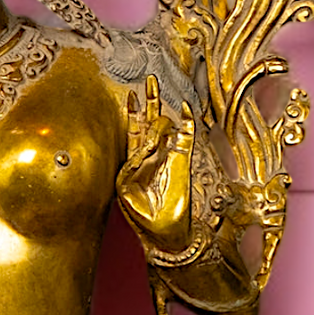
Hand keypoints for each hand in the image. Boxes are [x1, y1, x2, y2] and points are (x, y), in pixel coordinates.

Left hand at [117, 75, 195, 255]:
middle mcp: (152, 155)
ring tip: (159, 91)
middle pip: (150, 122)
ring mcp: (169, 156)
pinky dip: (188, 122)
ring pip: (167, 126)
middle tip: (150, 79)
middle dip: (151, 101)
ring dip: (162, 111)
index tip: (132, 95)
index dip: (133, 114)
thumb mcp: (126, 190)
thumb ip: (131, 166)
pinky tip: (186, 108)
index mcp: (134, 161)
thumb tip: (143, 146)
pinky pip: (187, 137)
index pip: (133, 131)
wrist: (167, 234)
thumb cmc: (143, 216)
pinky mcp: (184, 161)